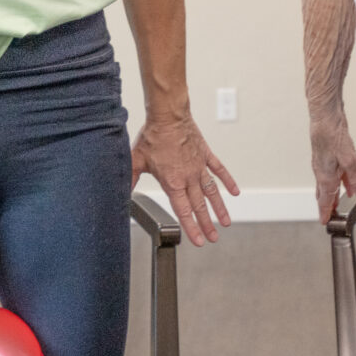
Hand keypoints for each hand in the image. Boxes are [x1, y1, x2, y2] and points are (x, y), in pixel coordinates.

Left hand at [134, 109, 237, 245]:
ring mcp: (199, 166)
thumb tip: (120, 194)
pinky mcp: (206, 154)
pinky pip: (219, 170)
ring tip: (225, 222)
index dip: (191, 228)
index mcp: (173, 182)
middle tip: (213, 239)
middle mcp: (189, 177)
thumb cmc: (152, 136)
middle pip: (199, 206)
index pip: (183, 211)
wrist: (169, 115)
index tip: (198, 241)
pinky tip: (234, 192)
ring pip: (212, 192)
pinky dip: (227, 181)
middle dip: (207, 225)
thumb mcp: (136, 160)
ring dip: (219, 208)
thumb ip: (131, 180)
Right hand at [310, 110, 355, 223]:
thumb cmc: (331, 134)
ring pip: (328, 183)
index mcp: (324, 176)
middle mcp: (322, 171)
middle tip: (332, 217)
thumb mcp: (348, 159)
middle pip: (324, 193)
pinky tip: (348, 183)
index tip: (325, 223)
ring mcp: (324, 162)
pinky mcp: (329, 153)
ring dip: (334, 194)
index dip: (326, 212)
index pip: (324, 200)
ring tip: (340, 203)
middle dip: (328, 206)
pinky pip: (334, 173)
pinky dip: (340, 181)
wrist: (325, 114)